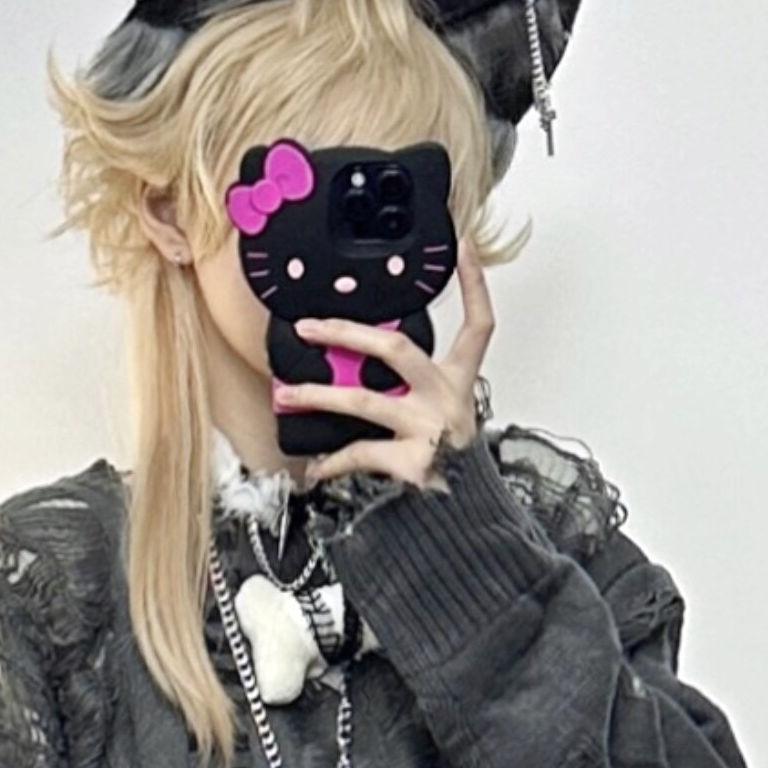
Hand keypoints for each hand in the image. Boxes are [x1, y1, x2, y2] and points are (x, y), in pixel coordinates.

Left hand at [280, 239, 494, 487]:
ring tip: (288, 394)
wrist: (470, 520)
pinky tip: (315, 467)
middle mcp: (448, 400)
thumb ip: (415, 389)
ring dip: (318, 395)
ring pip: (364, 400)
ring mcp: (431, 429)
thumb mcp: (447, 418)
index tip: (462, 247)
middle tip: (309, 327)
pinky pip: (360, 453)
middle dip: (345, 333)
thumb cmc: (454, 466)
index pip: (479, 327)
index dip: (474, 285)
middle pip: (396, 348)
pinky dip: (333, 462)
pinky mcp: (415, 463)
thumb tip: (355, 370)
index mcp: (460, 384)